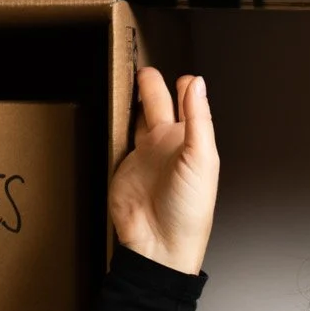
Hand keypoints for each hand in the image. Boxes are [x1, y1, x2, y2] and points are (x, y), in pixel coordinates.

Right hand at [110, 66, 218, 274]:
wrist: (158, 243)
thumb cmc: (188, 210)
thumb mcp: (200, 160)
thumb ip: (198, 120)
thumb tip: (196, 82)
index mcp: (191, 141)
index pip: (188, 103)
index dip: (184, 85)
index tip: (177, 69)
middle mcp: (167, 144)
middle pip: (158, 104)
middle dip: (151, 84)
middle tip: (142, 67)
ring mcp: (143, 154)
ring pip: (136, 117)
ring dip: (131, 100)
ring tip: (122, 77)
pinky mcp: (121, 165)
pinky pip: (116, 137)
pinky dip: (113, 123)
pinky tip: (108, 110)